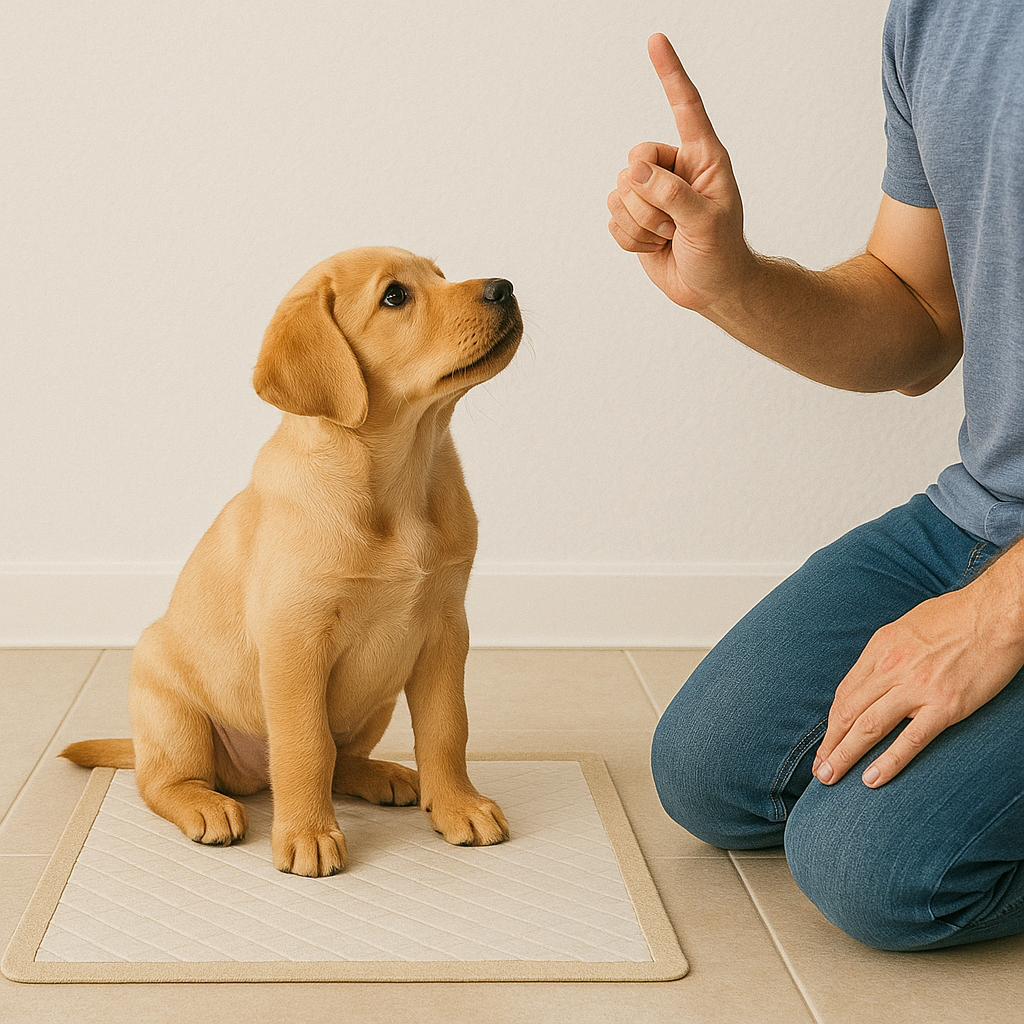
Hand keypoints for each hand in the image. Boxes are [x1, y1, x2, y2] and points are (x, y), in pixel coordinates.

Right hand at [607, 33, 756, 314]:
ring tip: (667, 237)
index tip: (656, 40)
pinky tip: (655, 247)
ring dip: (640, 225)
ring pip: (619, 194)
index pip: (685, 107)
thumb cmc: (721, 252)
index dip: (670, 74)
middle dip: (647, 200)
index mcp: (702, 157)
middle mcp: (673, 168)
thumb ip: (672, 194)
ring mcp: (651, 194)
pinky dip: (630, 240)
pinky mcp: (634, 218)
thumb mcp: (706, 222)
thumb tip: (633, 172)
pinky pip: (612, 220)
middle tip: (674, 224)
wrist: (711, 289)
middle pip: (635, 160)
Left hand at [813, 560, 1023, 787]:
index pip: (845, 693)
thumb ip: (886, 655)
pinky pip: (911, 739)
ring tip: (831, 778)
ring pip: (869, 727)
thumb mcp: (905, 628)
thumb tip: (872, 680)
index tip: (826, 743)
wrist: (996, 613)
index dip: (832, 723)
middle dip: (830, 745)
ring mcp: (917, 688)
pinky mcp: (946, 705)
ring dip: (846, 755)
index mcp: (880, 649)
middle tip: (819, 770)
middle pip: (849, 712)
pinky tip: (872, 779)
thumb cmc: (955, 616)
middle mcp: (891, 668)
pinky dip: (889, 761)